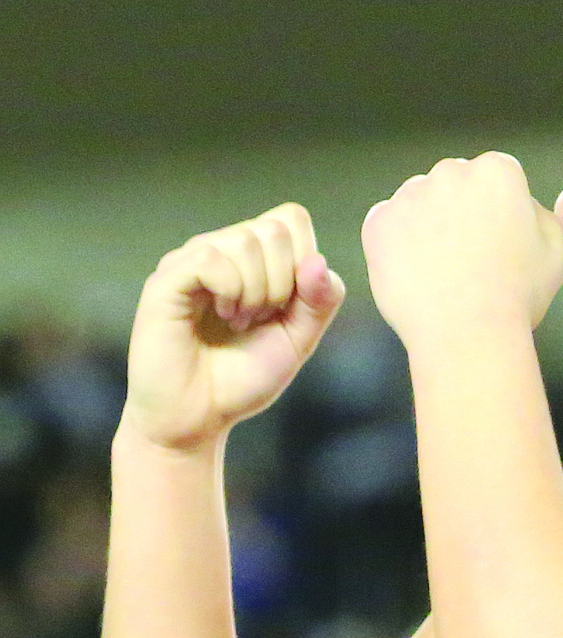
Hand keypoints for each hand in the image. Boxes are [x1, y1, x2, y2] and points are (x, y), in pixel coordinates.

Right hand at [124, 203, 345, 449]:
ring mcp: (192, 261)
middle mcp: (221, 250)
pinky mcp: (167, 279)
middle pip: (274, 228)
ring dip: (256, 292)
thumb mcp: (297, 340)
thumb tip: (319, 262)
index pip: (292, 220)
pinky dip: (230, 291)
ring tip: (237, 321)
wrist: (197, 418)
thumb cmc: (242, 379)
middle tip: (259, 318)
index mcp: (253, 259)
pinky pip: (211, 258)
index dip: (304, 262)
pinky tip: (221, 316)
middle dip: (282, 282)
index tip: (286, 307)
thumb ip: (319, 302)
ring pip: (245, 240)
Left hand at [361, 153, 562, 345]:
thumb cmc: (518, 297)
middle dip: (460, 210)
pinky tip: (416, 273)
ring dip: (427, 224)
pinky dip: (397, 244)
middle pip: (455, 184)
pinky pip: (387, 224)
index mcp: (497, 172)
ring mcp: (409, 195)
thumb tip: (522, 207)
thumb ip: (539, 217)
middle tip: (468, 257)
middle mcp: (450, 172)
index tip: (498, 240)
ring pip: (419, 202)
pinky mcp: (378, 222)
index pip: (497, 176)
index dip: (499, 210)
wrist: (467, 334)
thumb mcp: (554, 253)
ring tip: (439, 270)